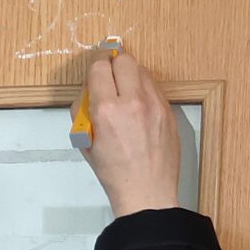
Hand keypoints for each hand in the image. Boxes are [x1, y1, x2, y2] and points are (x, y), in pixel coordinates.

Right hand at [77, 48, 183, 217]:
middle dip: (114, 64)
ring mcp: (154, 104)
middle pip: (124, 60)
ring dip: (130, 75)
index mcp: (106, 111)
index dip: (95, 66)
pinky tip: (139, 107)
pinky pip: (154, 87)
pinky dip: (144, 90)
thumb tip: (88, 92)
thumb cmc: (115, 173)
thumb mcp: (86, 143)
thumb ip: (82, 112)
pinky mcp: (167, 110)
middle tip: (110, 76)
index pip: (99, 67)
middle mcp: (132, 102)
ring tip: (125, 93)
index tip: (95, 69)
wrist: (146, 190)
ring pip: (142, 70)